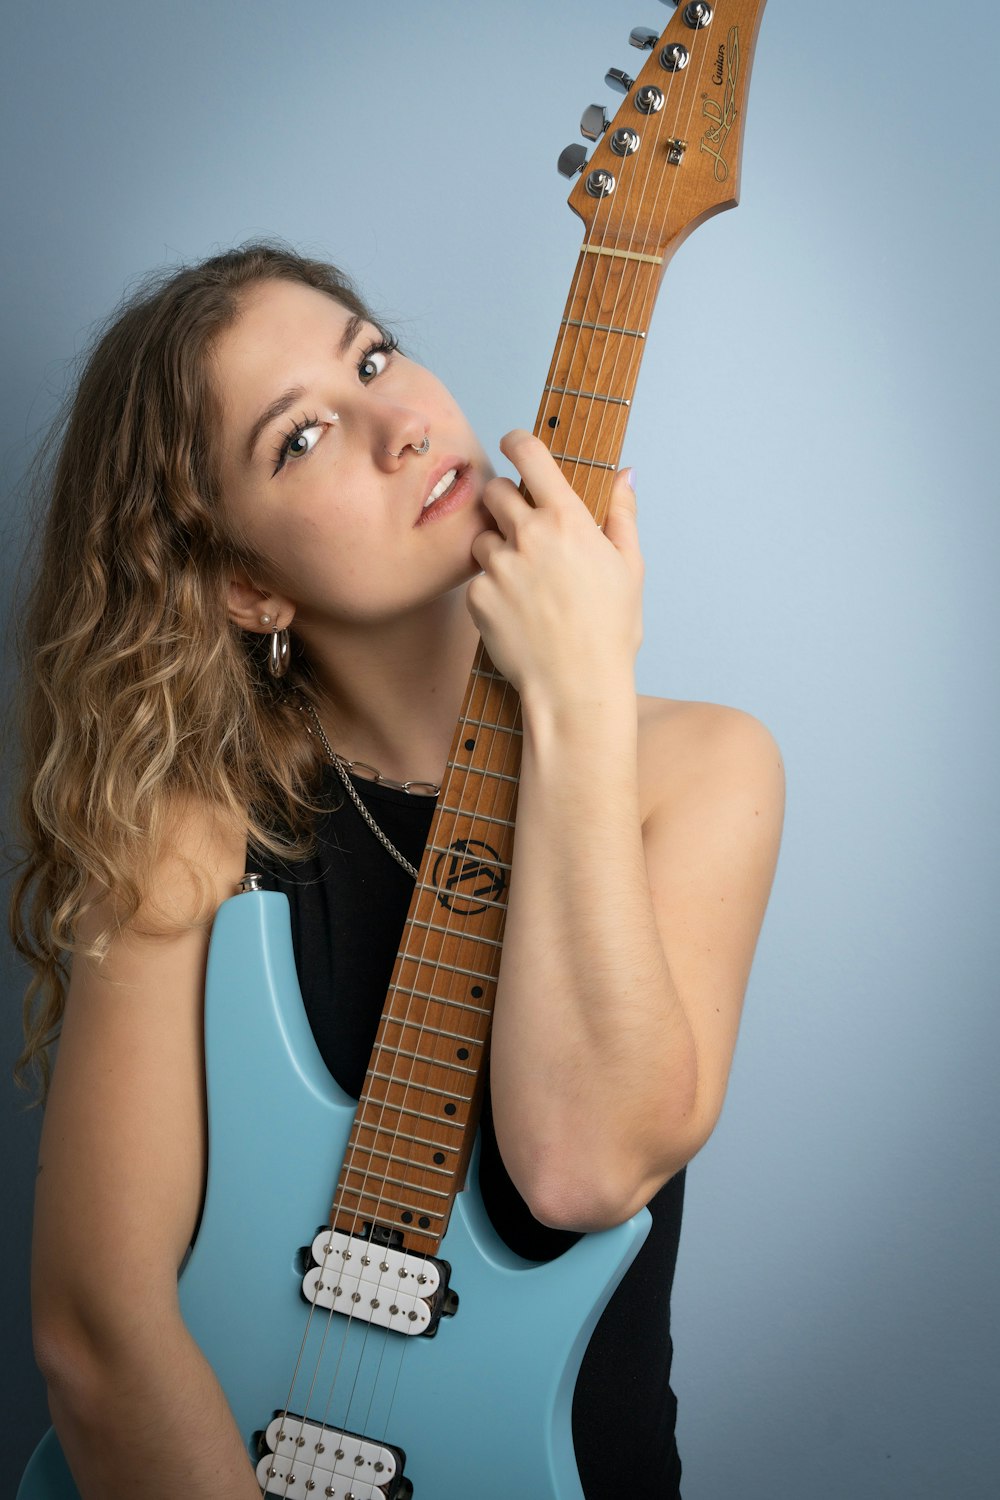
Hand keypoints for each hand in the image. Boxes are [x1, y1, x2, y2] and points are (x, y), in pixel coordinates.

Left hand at [467, 429, 642, 709]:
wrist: (576, 687)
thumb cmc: (609, 630)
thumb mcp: (629, 567)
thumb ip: (622, 514)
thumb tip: (625, 474)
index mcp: (568, 520)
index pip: (530, 455)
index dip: (517, 441)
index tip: (513, 441)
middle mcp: (528, 536)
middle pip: (495, 491)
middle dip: (504, 500)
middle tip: (522, 525)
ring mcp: (499, 567)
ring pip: (482, 538)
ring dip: (497, 549)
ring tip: (526, 582)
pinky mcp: (478, 597)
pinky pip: (478, 579)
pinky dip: (492, 588)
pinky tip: (518, 611)